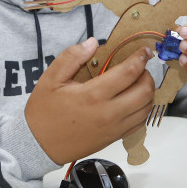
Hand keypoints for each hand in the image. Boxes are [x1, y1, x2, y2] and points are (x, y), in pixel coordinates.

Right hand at [25, 38, 155, 163]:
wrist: (39, 144)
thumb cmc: (44, 111)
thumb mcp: (51, 78)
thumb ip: (72, 57)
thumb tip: (93, 43)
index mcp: (93, 95)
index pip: (129, 72)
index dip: (141, 58)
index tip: (144, 50)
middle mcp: (108, 113)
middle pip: (144, 91)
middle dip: (147, 75)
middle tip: (140, 67)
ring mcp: (113, 128)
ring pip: (146, 108)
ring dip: (147, 92)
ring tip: (137, 82)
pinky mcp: (114, 138)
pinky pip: (139, 124)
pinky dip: (142, 110)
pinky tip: (133, 101)